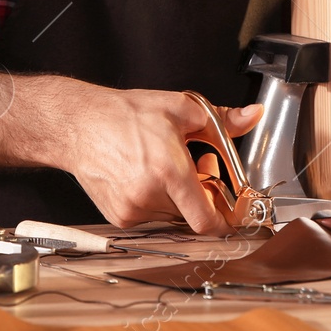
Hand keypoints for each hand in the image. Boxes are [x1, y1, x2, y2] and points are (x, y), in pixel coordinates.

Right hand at [65, 87, 260, 235]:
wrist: (78, 126)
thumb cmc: (124, 115)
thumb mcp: (180, 109)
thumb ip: (223, 119)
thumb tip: (252, 116)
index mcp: (169, 171)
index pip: (206, 220)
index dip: (225, 221)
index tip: (231, 213)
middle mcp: (149, 196)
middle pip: (192, 213)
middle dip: (201, 193)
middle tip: (199, 167)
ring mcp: (132, 210)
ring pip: (172, 214)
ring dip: (178, 197)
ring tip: (168, 167)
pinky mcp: (119, 217)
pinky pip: (151, 216)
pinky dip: (156, 200)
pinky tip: (147, 176)